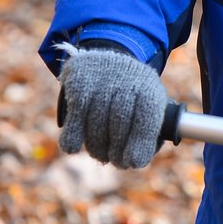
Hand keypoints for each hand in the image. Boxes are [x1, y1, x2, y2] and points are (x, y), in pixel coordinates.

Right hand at [57, 45, 167, 167]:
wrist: (107, 61)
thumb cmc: (132, 96)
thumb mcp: (149, 108)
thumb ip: (147, 134)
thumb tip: (136, 159)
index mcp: (149, 88)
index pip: (147, 118)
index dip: (140, 143)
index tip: (132, 162)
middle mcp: (127, 80)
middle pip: (119, 123)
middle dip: (116, 149)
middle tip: (115, 161)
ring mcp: (101, 80)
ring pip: (96, 122)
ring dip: (96, 146)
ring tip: (100, 154)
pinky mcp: (79, 81)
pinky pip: (75, 115)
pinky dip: (73, 135)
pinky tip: (73, 147)